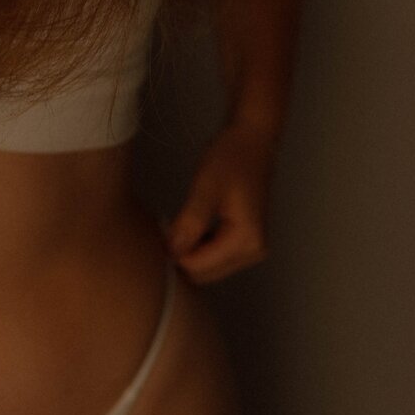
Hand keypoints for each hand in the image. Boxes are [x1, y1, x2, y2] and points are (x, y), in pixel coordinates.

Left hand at [164, 118, 277, 282]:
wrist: (251, 141)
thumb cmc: (230, 159)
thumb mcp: (205, 188)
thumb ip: (190, 223)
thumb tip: (172, 252)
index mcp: (246, 241)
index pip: (200, 267)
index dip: (174, 254)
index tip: (160, 232)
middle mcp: (254, 252)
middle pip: (205, 273)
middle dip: (183, 256)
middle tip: (166, 229)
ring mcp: (252, 249)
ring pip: (208, 268)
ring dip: (190, 252)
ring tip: (178, 225)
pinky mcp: (246, 242)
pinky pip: (215, 256)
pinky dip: (199, 247)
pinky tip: (190, 228)